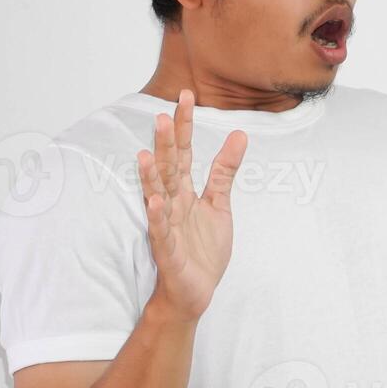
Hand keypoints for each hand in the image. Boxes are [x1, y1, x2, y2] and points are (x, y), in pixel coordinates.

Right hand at [136, 89, 247, 320]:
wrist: (194, 292)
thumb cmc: (203, 249)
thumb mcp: (220, 205)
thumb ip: (224, 171)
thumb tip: (240, 134)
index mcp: (185, 192)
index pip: (184, 152)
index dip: (186, 126)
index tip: (187, 95)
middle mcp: (172, 204)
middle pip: (169, 168)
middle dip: (167, 144)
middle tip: (164, 115)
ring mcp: (167, 226)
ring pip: (157, 196)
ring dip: (151, 176)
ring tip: (147, 154)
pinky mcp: (167, 250)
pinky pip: (160, 230)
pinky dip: (157, 215)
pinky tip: (154, 201)